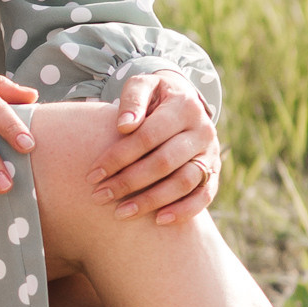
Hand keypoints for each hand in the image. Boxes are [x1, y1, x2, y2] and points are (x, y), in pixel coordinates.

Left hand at [87, 71, 221, 224]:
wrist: (182, 102)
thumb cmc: (154, 97)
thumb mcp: (143, 85)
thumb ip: (133, 99)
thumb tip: (125, 126)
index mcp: (185, 106)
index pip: (147, 137)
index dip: (118, 157)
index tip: (93, 174)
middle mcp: (203, 130)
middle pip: (164, 162)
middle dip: (128, 182)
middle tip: (100, 196)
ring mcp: (211, 153)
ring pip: (184, 182)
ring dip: (151, 201)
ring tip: (120, 214)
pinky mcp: (214, 172)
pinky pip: (204, 196)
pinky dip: (184, 211)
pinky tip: (159, 221)